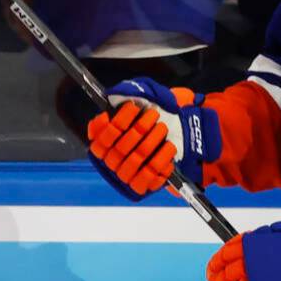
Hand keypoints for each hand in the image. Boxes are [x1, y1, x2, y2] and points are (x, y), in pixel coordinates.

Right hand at [86, 78, 220, 200]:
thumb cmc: (154, 119)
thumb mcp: (142, 101)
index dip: (117, 121)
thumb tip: (117, 94)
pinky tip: (169, 148)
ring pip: (135, 160)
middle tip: (154, 115)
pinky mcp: (140, 186)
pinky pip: (148, 176)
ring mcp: (125, 175)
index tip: (132, 107)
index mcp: (103, 143)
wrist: (179, 138)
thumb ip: (128, 95)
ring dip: (151, 141)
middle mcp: (111, 161)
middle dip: (139, 129)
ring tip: (163, 128)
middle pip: (120, 148)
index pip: (102, 136)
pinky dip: (160, 160)